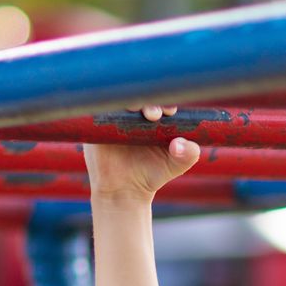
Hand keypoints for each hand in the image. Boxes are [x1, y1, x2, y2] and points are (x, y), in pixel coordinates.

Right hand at [84, 105, 198, 201]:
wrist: (123, 189)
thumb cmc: (152, 173)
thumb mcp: (175, 166)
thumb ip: (188, 155)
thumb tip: (181, 144)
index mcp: (156, 116)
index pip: (161, 100)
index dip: (166, 102)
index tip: (169, 112)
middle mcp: (135, 112)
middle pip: (140, 95)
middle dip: (148, 100)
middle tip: (153, 115)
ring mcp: (115, 115)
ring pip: (119, 98)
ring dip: (126, 100)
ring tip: (134, 110)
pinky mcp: (96, 121)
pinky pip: (96, 108)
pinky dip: (102, 105)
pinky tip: (109, 109)